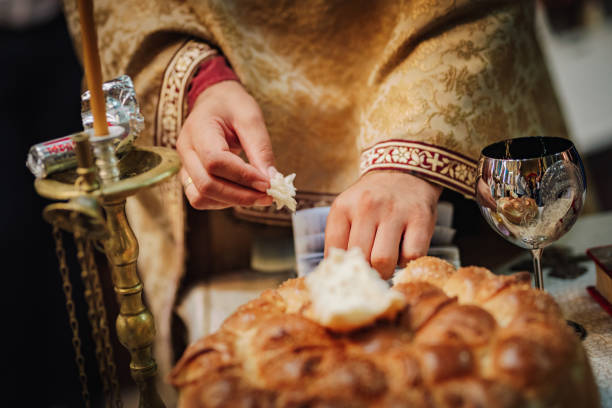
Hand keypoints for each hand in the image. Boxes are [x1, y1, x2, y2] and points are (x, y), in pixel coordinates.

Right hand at [177, 80, 274, 208]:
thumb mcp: (251, 117)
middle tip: (268, 196)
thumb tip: (272, 180)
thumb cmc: (232, 105)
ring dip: (231, 201)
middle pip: (207, 184)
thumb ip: (261, 148)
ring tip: (257, 196)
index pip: (215, 161)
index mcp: (199, 129)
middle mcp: (186, 149)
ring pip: (201, 197)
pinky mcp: (189, 176)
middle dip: (240, 195)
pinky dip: (223, 202)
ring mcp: (184, 165)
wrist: (214, 101)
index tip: (268, 183)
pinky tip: (242, 194)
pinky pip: (201, 199)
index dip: (242, 176)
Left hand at [324, 171, 441, 278]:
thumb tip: (336, 273)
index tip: (349, 271)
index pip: (334, 250)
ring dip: (385, 270)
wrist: (404, 172)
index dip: (342, 267)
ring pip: (384, 261)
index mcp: (343, 207)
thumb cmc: (372, 200)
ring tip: (386, 263)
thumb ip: (340, 237)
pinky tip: (403, 250)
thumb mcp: (348, 209)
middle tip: (370, 270)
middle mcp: (367, 207)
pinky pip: (411, 256)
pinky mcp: (420, 219)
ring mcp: (395, 212)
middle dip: (366, 272)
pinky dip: (406, 260)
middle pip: (361, 258)